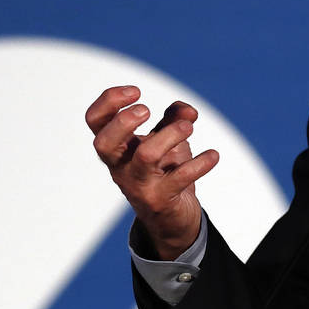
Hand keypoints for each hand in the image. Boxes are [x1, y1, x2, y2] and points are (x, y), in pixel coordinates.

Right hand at [86, 85, 218, 259]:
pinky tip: (213, 155)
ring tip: (189, 127)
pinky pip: (179, 179)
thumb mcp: (167, 140)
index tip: (136, 91)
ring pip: (146, 156)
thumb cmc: (163, 170)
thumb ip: (174, 119)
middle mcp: (121, 167)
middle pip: (104, 143)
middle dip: (124, 122)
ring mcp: (139, 185)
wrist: (170, 218)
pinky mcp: (161, 200)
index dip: (109, 100)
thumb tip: (188, 111)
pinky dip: (199, 163)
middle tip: (147, 110)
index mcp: (117, 148)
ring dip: (170, 135)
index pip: (95, 121)